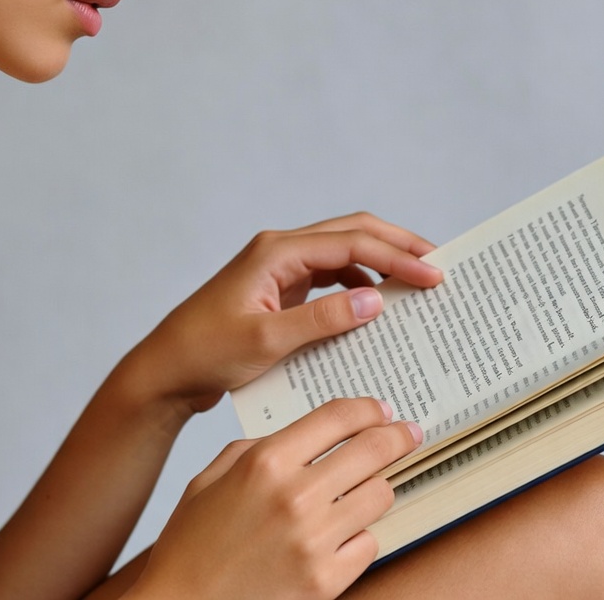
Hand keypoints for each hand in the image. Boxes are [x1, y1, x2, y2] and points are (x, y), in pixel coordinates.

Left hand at [128, 213, 441, 416]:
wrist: (164, 372)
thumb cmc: (204, 353)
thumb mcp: (266, 340)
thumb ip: (323, 319)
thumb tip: (376, 300)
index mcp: (277, 251)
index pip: (352, 243)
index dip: (397, 257)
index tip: (433, 275)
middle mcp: (282, 250)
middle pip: (353, 233)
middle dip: (398, 245)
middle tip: (438, 263)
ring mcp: (281, 268)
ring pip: (344, 252)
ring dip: (381, 264)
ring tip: (416, 283)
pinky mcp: (282, 289)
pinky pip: (331, 277)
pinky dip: (359, 286)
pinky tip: (377, 307)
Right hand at [129, 398, 422, 599]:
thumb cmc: (191, 544)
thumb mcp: (213, 477)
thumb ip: (260, 446)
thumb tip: (306, 434)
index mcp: (266, 462)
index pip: (338, 417)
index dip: (369, 407)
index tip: (384, 408)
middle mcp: (295, 496)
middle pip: (372, 449)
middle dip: (398, 436)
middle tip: (409, 433)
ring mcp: (313, 541)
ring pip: (380, 494)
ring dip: (379, 486)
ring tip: (371, 486)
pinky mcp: (325, 582)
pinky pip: (370, 543)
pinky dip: (362, 535)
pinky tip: (347, 533)